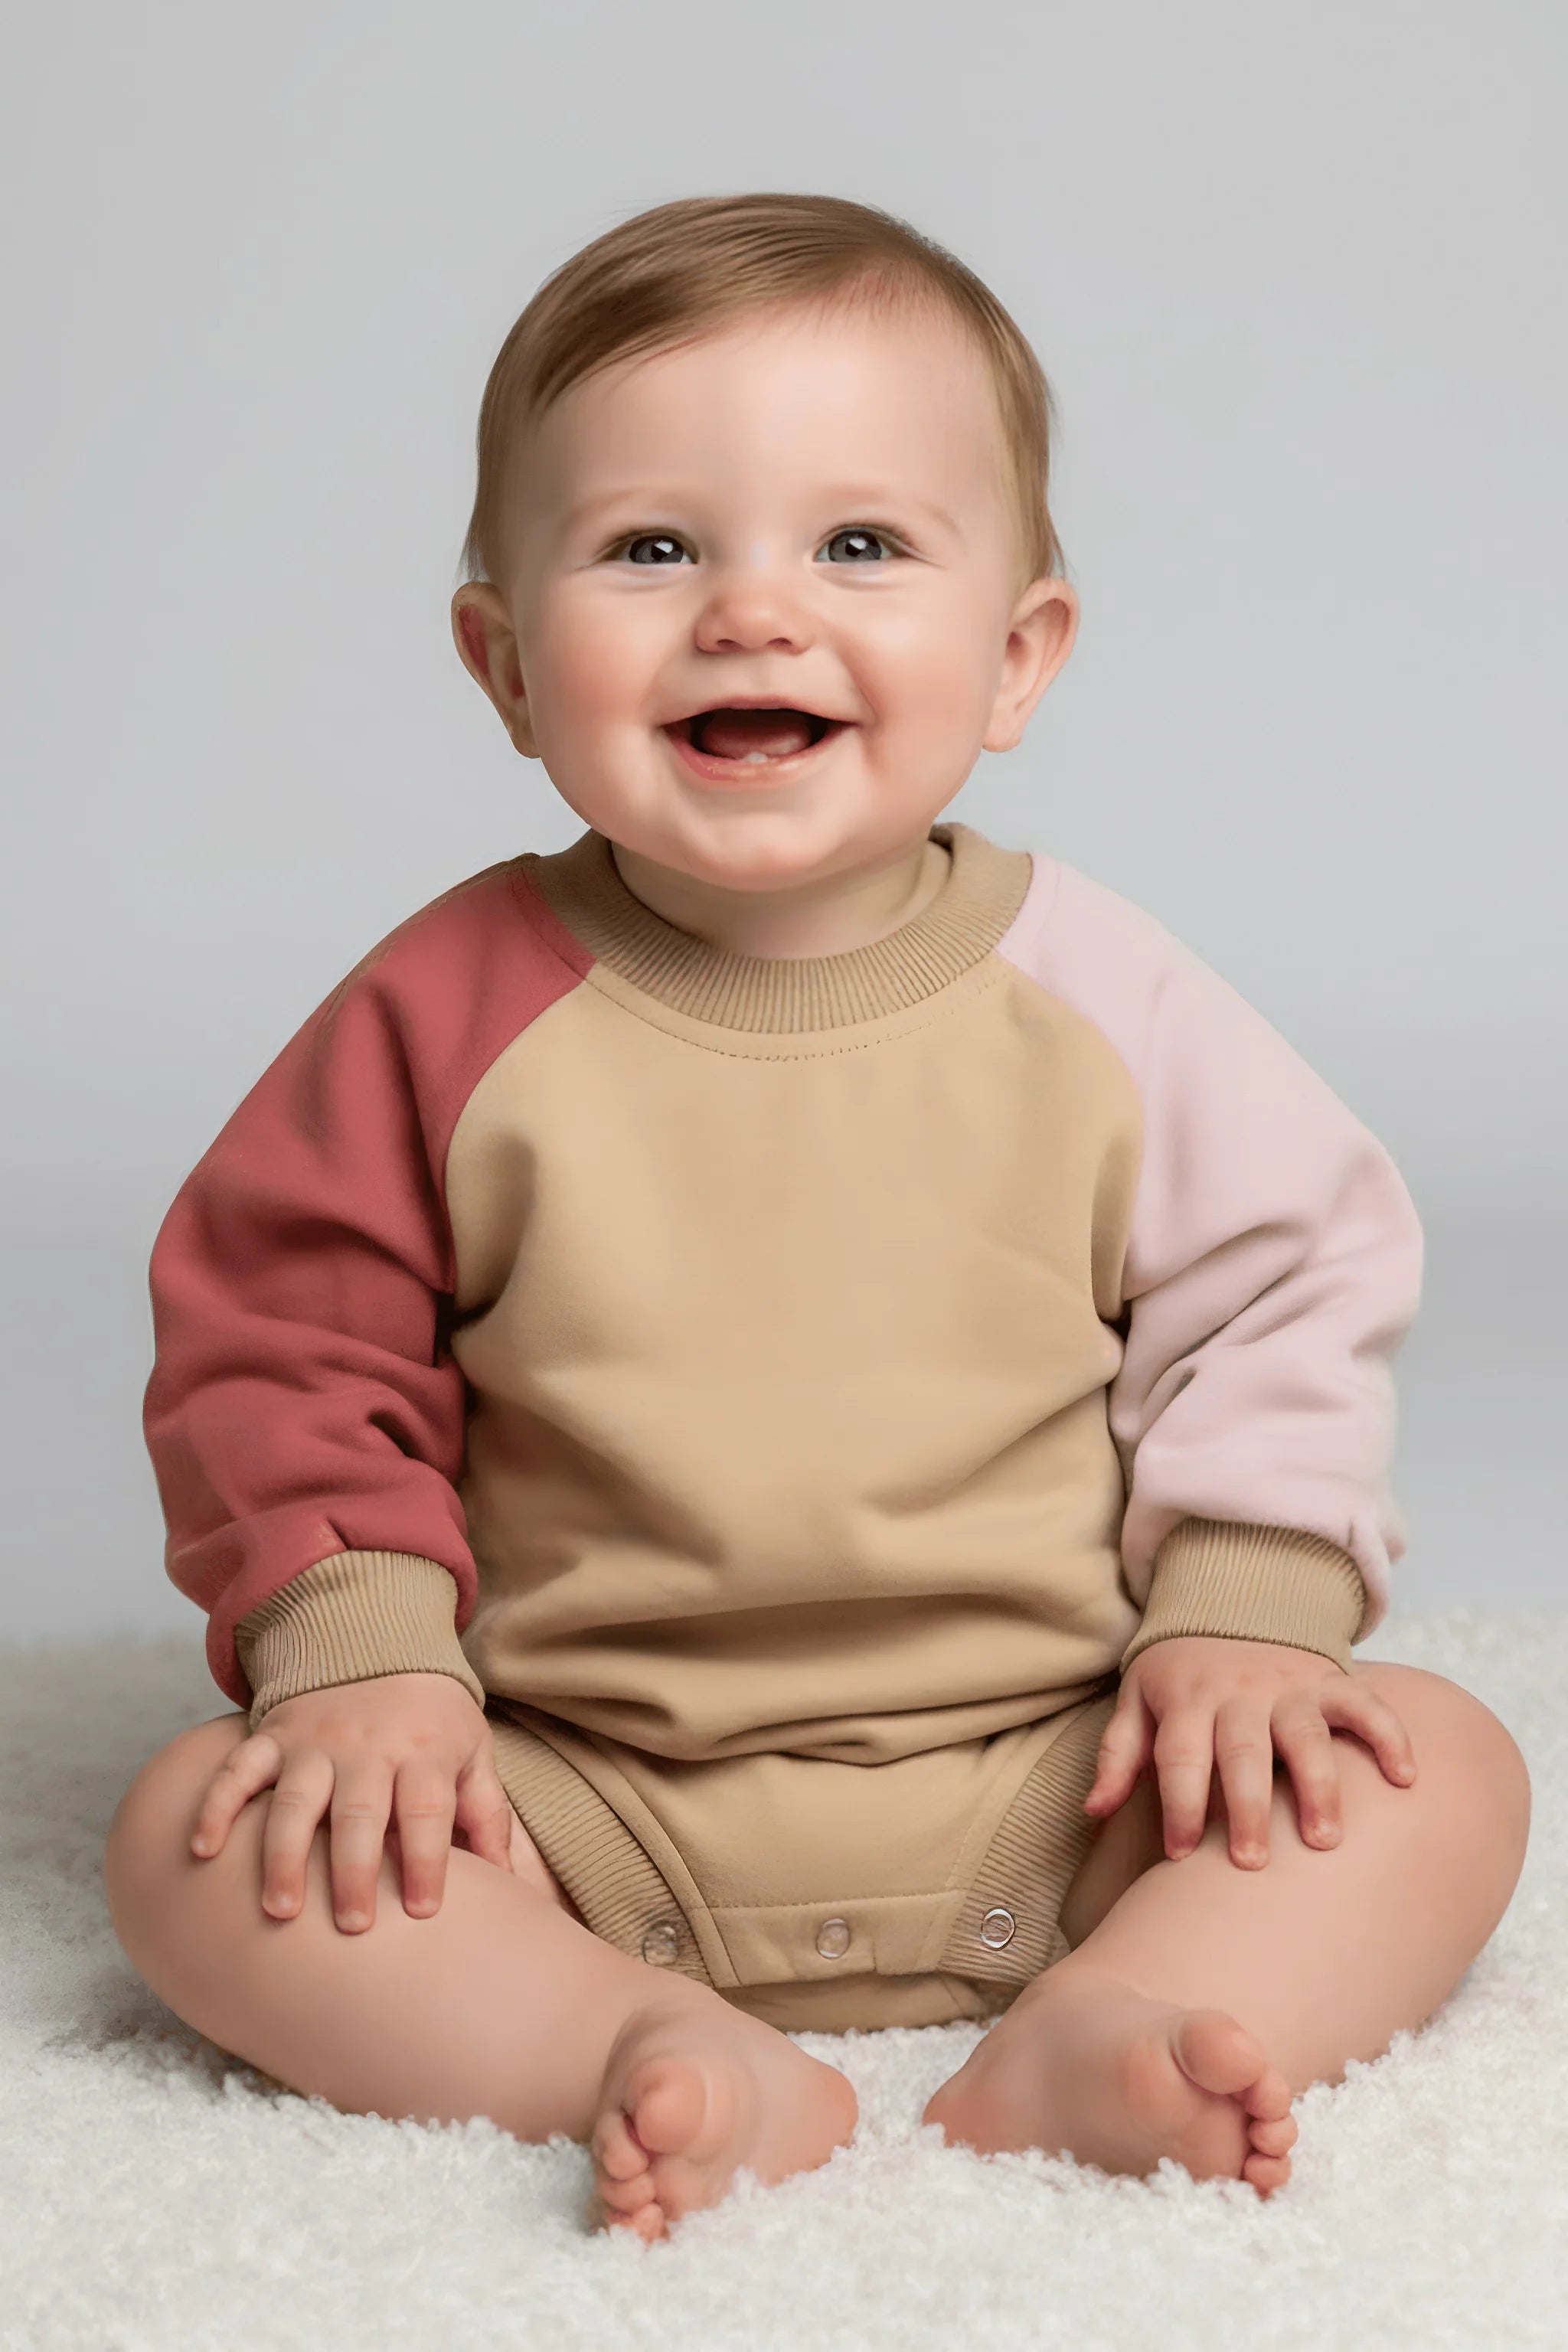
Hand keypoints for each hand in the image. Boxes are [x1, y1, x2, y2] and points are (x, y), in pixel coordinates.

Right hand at [188, 1672, 515, 1931]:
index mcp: (424, 1752)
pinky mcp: (274, 1735)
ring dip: (285, 1854)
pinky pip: (239, 1769)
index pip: (428, 1811)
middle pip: (361, 1812)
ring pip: (295, 1799)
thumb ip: (489, 1815)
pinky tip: (202, 1850)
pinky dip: (217, 1805)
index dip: (428, 1861)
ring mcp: (315, 1741)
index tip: (422, 1912)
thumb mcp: (473, 1753)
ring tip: (281, 1909)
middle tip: (351, 1927)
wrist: (378, 1641)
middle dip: (355, 1871)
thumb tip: (512, 1883)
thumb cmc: (433, 1720)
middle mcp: (367, 1746)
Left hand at [1085, 1636, 1416, 1868]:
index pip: (1180, 1757)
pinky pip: (1364, 1704)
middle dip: (1246, 1807)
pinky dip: (1388, 1736)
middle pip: (1243, 1752)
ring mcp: (1287, 1687)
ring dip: (1318, 1785)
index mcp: (1187, 1701)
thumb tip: (1093, 1811)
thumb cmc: (1178, 1676)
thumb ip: (1118, 1755)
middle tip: (1251, 1864)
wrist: (1228, 1605)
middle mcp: (1238, 1693)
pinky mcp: (1327, 1682)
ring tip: (1325, 1841)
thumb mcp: (1136, 1701)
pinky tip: (1405, 1778)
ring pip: (1306, 1735)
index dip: (1176, 1806)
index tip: (1178, 1855)